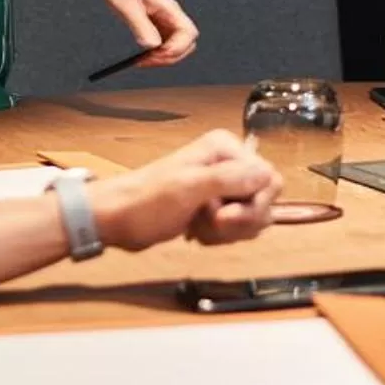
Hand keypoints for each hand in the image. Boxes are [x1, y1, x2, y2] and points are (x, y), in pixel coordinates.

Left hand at [93, 130, 279, 248]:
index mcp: (226, 149)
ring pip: (252, 217)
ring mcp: (222, 187)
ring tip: (198, 227)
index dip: (253, 204)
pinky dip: (220, 236)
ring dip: (228, 231)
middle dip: (240, 220)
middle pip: (264, 199)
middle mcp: (229, 163)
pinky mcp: (215, 207)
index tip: (224, 217)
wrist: (116, 219)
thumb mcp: (190, 188)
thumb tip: (268, 174)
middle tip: (209, 223)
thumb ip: (231, 179)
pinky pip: (237, 228)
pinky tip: (196, 233)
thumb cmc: (146, 202)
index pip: (269, 178)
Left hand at [96, 0, 197, 68]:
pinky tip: (142, 55)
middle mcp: (170, 15)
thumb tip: (152, 46)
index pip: (188, 33)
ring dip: (163, 57)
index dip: (177, 47)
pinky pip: (163, 44)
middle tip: (150, 60)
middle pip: (186, 43)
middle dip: (171, 56)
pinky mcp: (156, 24)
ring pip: (175, 46)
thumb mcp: (128, 7)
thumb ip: (141, 26)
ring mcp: (164, 20)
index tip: (159, 52)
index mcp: (169, 8)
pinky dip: (155, 53)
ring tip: (143, 61)